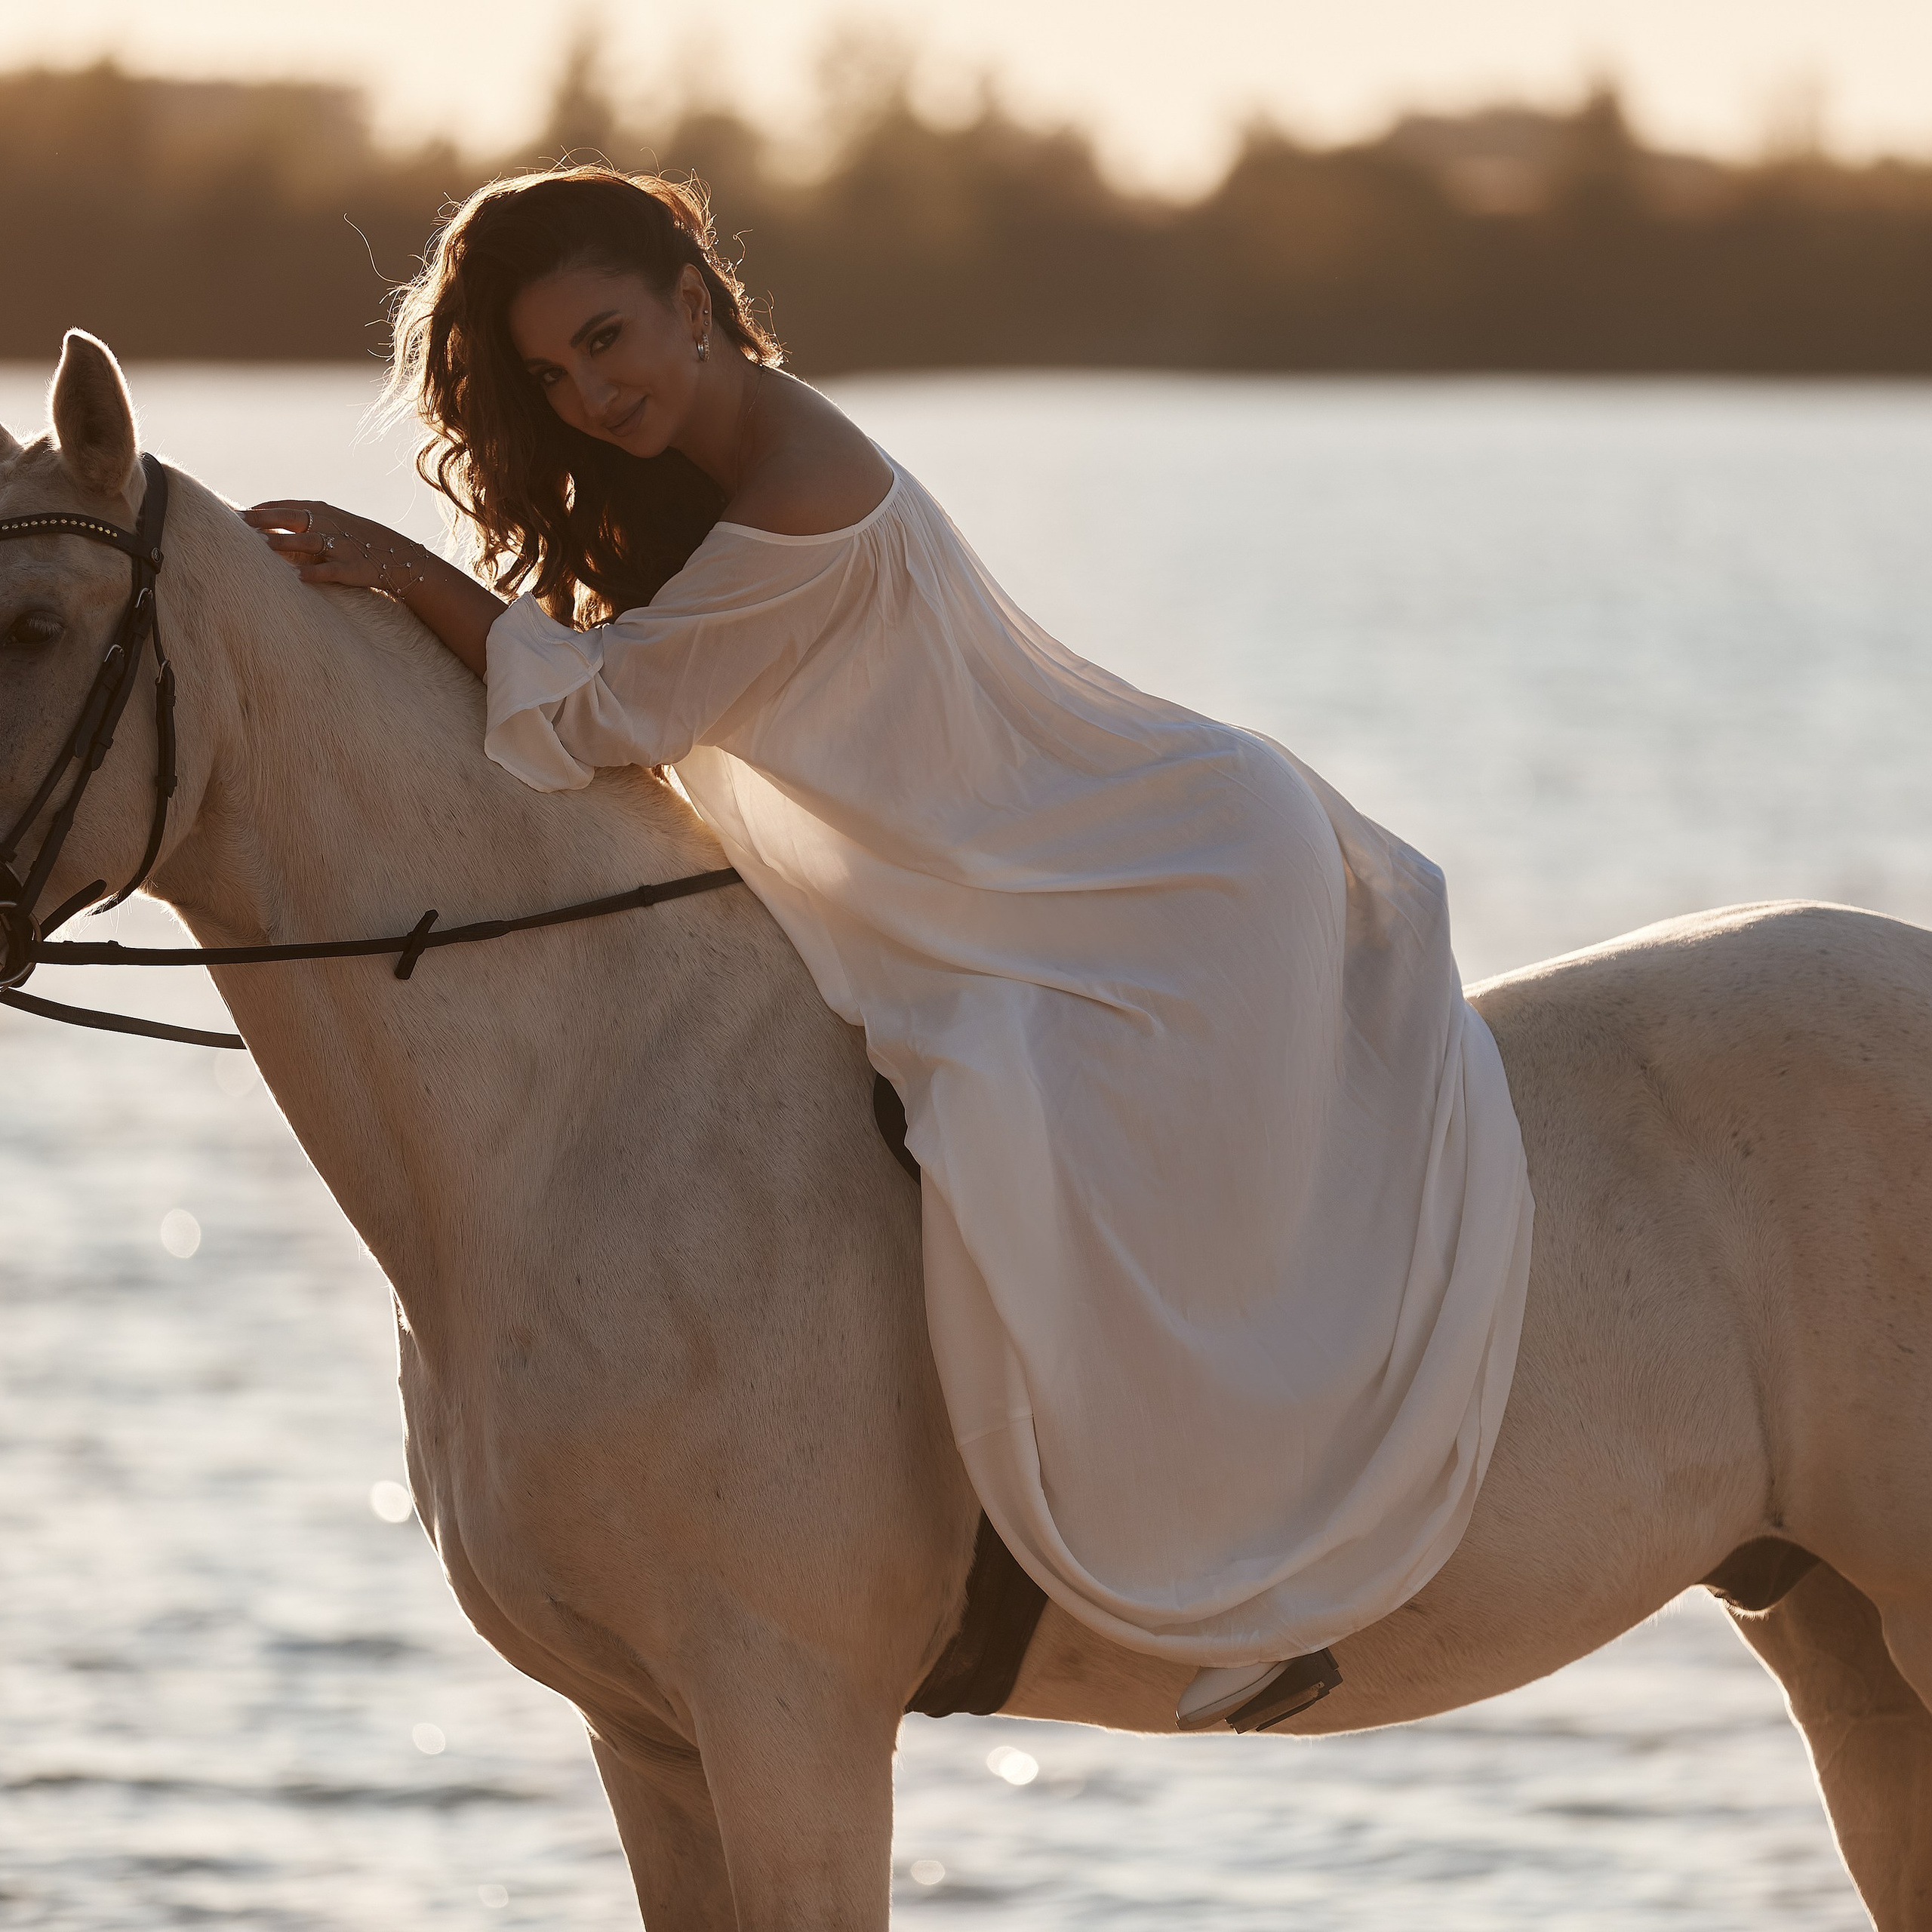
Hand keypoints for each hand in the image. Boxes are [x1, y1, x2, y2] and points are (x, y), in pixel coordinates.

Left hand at [243, 499, 430, 596]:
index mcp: (321, 511)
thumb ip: (303, 521)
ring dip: (284, 543)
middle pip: (290, 518)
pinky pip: (330, 571)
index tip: (235, 514)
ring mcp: (340, 546)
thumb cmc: (357, 540)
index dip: (260, 510)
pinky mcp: (351, 568)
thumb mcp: (332, 522)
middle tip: (237, 523)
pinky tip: (297, 577)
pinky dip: (314, 573)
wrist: (398, 556)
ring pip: (307, 542)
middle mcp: (328, 525)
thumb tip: (267, 521)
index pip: (283, 507)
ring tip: (261, 546)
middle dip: (263, 520)